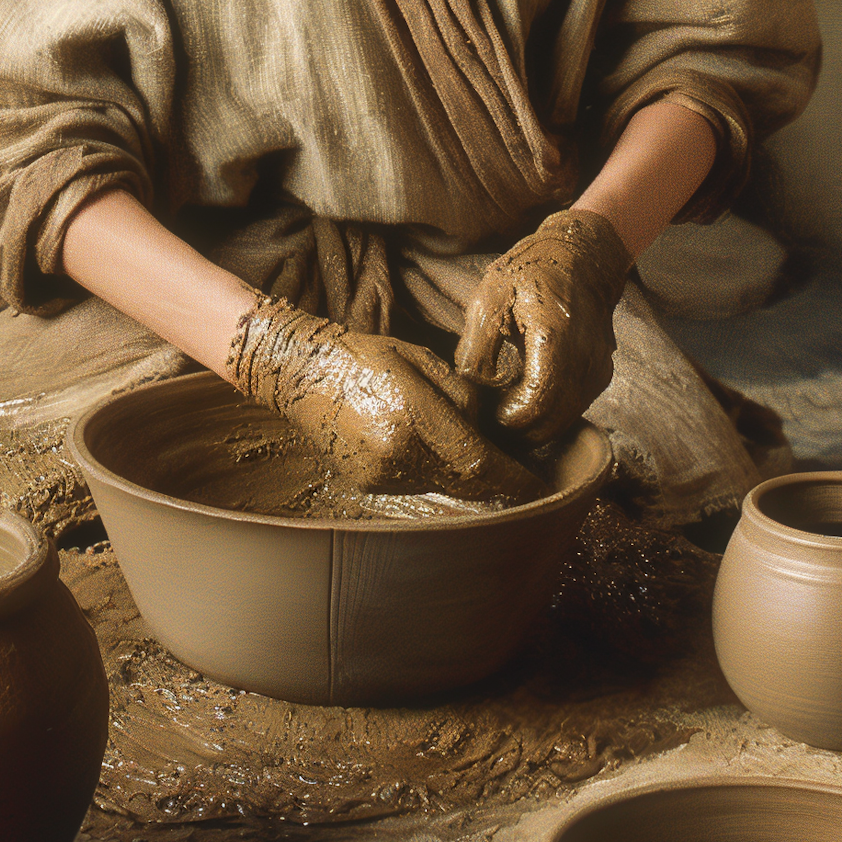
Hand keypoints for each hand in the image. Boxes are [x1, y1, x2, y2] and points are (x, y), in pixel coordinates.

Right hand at [227, 299, 543, 503]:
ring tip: (473, 451)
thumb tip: (488, 428)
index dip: (514, 478)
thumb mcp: (421, 359)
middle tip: (522, 476)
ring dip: (463, 475)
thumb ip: (462, 395)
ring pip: (442, 485)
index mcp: (411, 417)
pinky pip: (416, 482)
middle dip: (496, 482)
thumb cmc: (365, 356)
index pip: (478, 462)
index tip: (539, 485)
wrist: (302, 373)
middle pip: (464, 483)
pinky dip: (433, 471)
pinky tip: (430, 448)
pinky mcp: (368, 482)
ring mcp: (379, 473)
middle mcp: (396, 454)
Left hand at [454, 211, 631, 443]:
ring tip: (505, 412)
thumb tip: (472, 386)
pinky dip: (552, 415)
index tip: (488, 414)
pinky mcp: (600, 374)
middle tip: (490, 423)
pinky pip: (575, 408)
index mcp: (554, 337)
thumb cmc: (530, 271)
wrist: (582, 256)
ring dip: (536, 426)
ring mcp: (596, 368)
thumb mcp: (489, 296)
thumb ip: (477, 345)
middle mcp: (583, 359)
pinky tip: (528, 402)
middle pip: (553, 421)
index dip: (511, 419)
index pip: (537, 402)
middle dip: (520, 431)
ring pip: (566, 420)